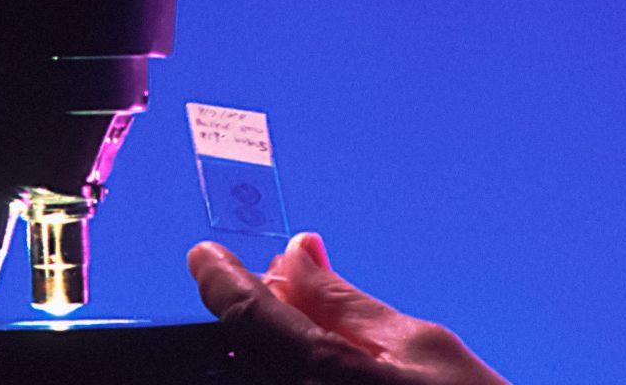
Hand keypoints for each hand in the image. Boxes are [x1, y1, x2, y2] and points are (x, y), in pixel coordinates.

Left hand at [187, 231, 509, 384]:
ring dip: (273, 349)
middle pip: (243, 353)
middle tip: (288, 289)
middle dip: (257, 313)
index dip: (219, 278)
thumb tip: (296, 254)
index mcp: (325, 373)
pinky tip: (327, 369)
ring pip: (260, 374)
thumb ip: (346, 302)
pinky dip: (292, 370)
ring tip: (319, 334)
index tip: (205, 256)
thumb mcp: (420, 347)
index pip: (244, 315)